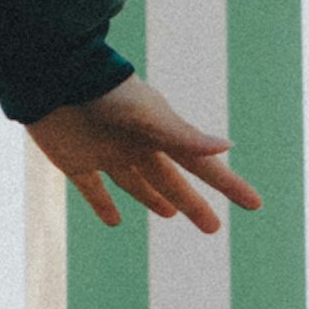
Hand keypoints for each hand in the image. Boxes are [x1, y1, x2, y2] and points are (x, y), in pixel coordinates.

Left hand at [30, 76, 256, 235]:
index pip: (203, 166)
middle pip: (172, 182)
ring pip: (136, 184)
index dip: (228, 185)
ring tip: (169, 214)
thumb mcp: (147, 115)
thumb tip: (228, 147)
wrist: (53, 79)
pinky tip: (114, 222)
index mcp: (160, 134)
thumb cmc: (105, 93)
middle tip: (214, 228)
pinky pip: (92, 189)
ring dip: (154, 199)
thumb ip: (183, 135)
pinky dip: (103, 206)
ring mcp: (106, 153)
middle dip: (193, 204)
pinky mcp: (75, 161)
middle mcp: (136, 145)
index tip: (255, 203)